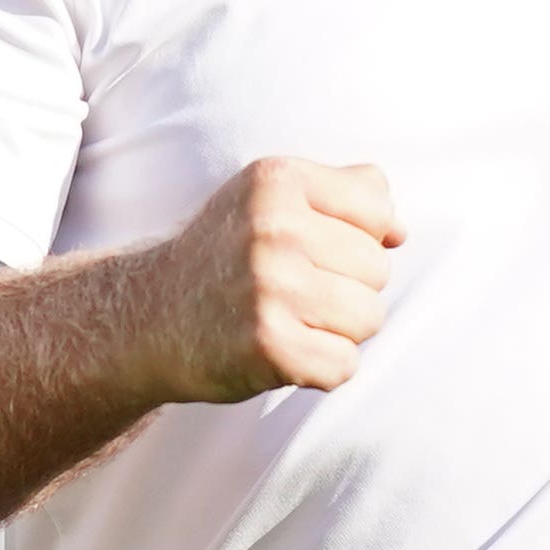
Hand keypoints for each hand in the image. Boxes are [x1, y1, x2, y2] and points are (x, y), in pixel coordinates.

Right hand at [133, 157, 400, 401]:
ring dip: (337, 330)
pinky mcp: (269, 346)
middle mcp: (272, 229)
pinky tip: (280, 352)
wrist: (148, 317)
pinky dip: (320, 369)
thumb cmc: (226, 256)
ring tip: (287, 320)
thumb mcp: (271, 197)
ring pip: (369, 318)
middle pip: (378, 270)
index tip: (308, 249)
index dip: (354, 239)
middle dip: (346, 287)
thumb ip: (346, 192)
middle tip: (289, 291)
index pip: (378, 214)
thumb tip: (400, 233)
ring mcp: (269, 288)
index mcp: (276, 180)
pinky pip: (344, 365)